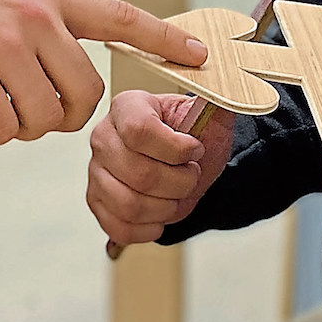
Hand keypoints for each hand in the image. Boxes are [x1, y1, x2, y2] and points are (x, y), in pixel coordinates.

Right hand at [0, 0, 206, 143]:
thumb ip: (43, 24)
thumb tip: (72, 85)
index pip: (120, 16)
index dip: (164, 39)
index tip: (202, 55)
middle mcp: (35, 17)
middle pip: (85, 97)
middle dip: (63, 115)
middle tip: (31, 106)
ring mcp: (3, 46)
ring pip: (43, 120)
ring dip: (21, 125)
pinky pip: (4, 133)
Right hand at [86, 91, 235, 246]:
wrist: (186, 160)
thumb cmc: (192, 135)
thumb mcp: (208, 114)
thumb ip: (217, 100)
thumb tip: (226, 92)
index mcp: (128, 106)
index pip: (140, 131)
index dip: (176, 149)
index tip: (196, 151)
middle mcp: (104, 136)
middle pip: (140, 173)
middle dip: (179, 183)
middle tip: (191, 176)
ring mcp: (96, 170)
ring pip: (129, 205)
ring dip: (165, 208)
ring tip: (177, 197)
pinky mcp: (96, 199)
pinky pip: (119, 225)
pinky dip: (147, 229)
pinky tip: (161, 217)